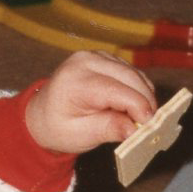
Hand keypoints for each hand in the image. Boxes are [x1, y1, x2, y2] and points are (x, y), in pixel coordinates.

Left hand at [24, 51, 157, 153]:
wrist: (42, 116)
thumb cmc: (58, 128)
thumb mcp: (81, 135)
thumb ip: (109, 129)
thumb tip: (136, 129)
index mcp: (75, 81)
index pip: (117, 91)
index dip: (139, 107)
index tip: (150, 126)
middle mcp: (85, 61)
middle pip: (130, 78)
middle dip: (145, 102)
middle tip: (151, 126)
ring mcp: (94, 55)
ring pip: (134, 73)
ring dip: (143, 95)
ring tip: (138, 118)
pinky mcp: (103, 57)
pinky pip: (130, 71)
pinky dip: (137, 88)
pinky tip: (131, 106)